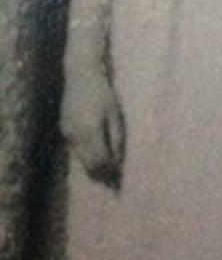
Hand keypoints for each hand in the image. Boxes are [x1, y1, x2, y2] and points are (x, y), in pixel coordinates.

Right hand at [61, 67, 123, 184]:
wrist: (81, 76)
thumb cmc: (103, 94)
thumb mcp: (115, 116)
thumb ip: (116, 140)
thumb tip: (118, 163)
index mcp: (90, 132)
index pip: (99, 163)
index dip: (109, 174)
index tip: (120, 181)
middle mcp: (75, 136)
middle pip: (88, 165)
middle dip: (102, 175)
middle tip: (115, 184)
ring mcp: (67, 133)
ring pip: (81, 160)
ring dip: (94, 167)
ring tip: (109, 172)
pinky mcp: (64, 130)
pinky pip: (77, 150)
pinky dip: (87, 156)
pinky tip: (97, 156)